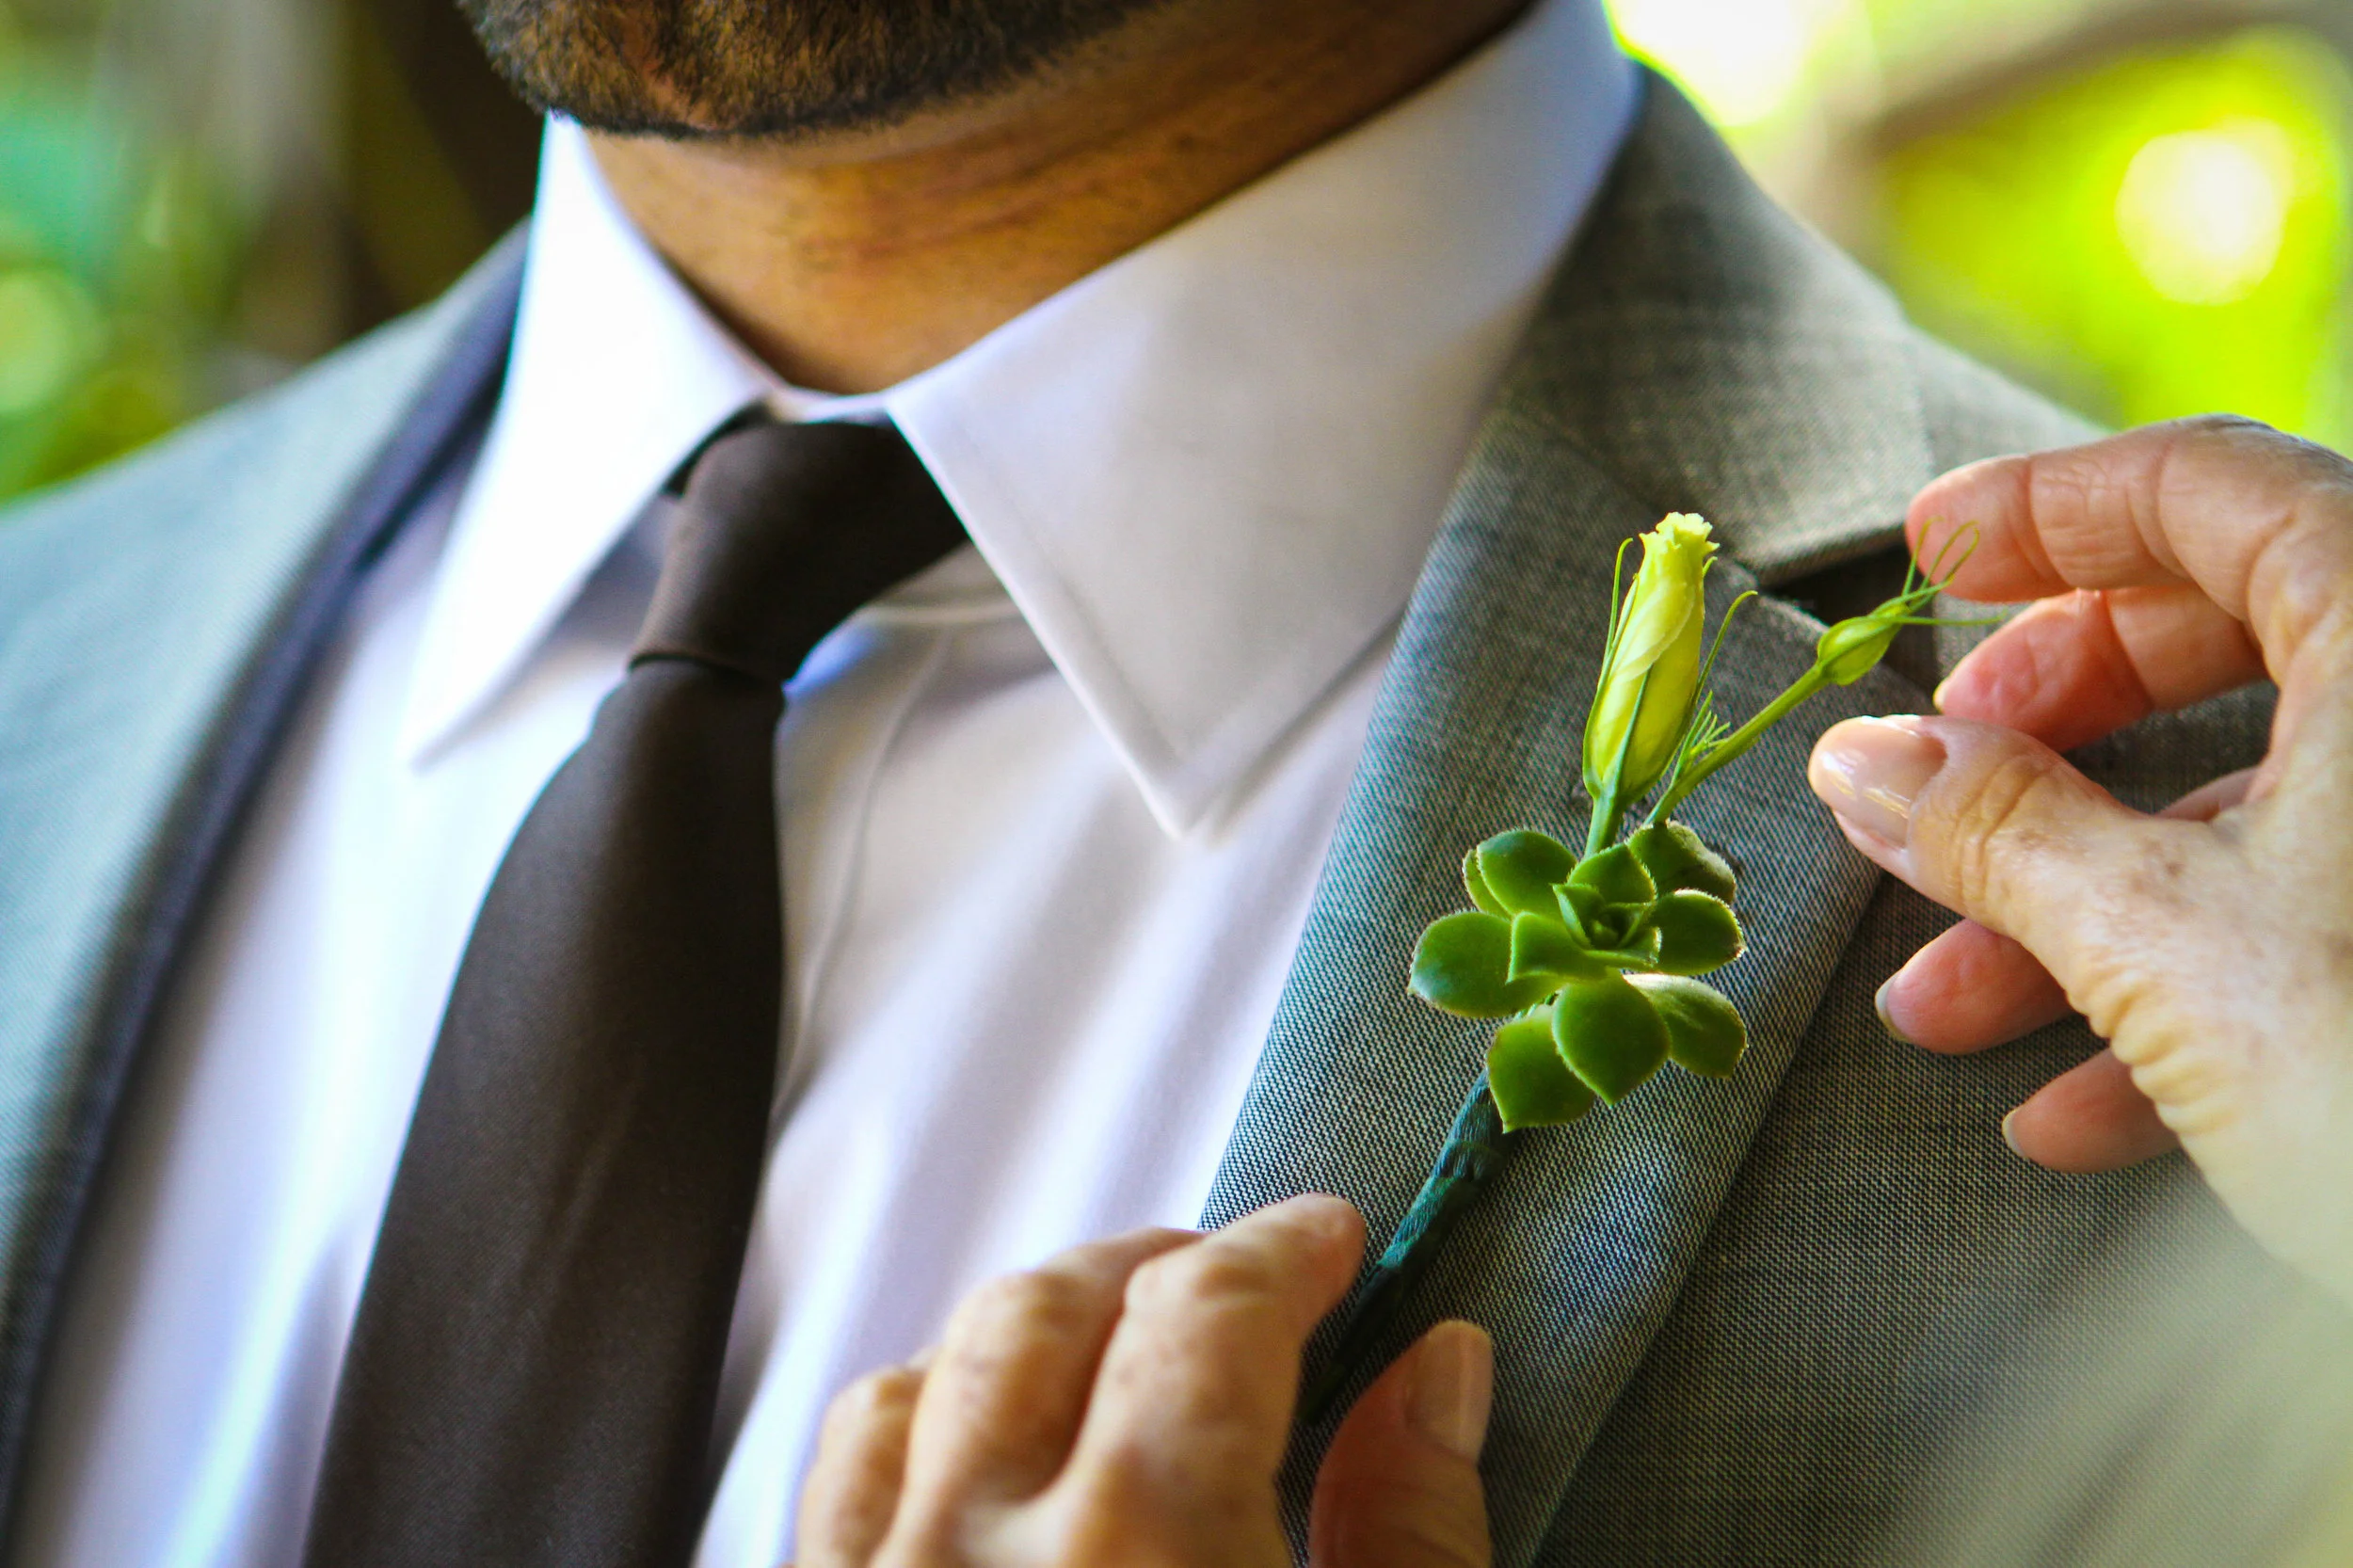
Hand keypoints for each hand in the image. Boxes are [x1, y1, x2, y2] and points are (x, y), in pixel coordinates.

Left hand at [790, 1194, 1492, 1567]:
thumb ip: (1416, 1536)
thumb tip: (1436, 1366)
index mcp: (1141, 1549)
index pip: (1203, 1314)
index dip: (1281, 1251)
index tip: (1332, 1243)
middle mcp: (968, 1558)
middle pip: (1042, 1314)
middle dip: (1149, 1270)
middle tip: (1237, 1287)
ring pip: (909, 1387)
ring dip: (1016, 1345)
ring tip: (1107, 1367)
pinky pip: (833, 1495)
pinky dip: (916, 1437)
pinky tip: (984, 1474)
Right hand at [1803, 416, 2352, 1293]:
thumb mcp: (2165, 947)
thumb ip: (1997, 831)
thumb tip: (1863, 763)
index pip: (2210, 486)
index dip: (2045, 506)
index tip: (1925, 552)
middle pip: (2224, 635)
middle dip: (2043, 724)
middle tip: (1925, 778)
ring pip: (2252, 810)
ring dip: (2075, 901)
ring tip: (1939, 1004)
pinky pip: (2309, 928)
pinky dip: (2180, 1000)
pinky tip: (2074, 1110)